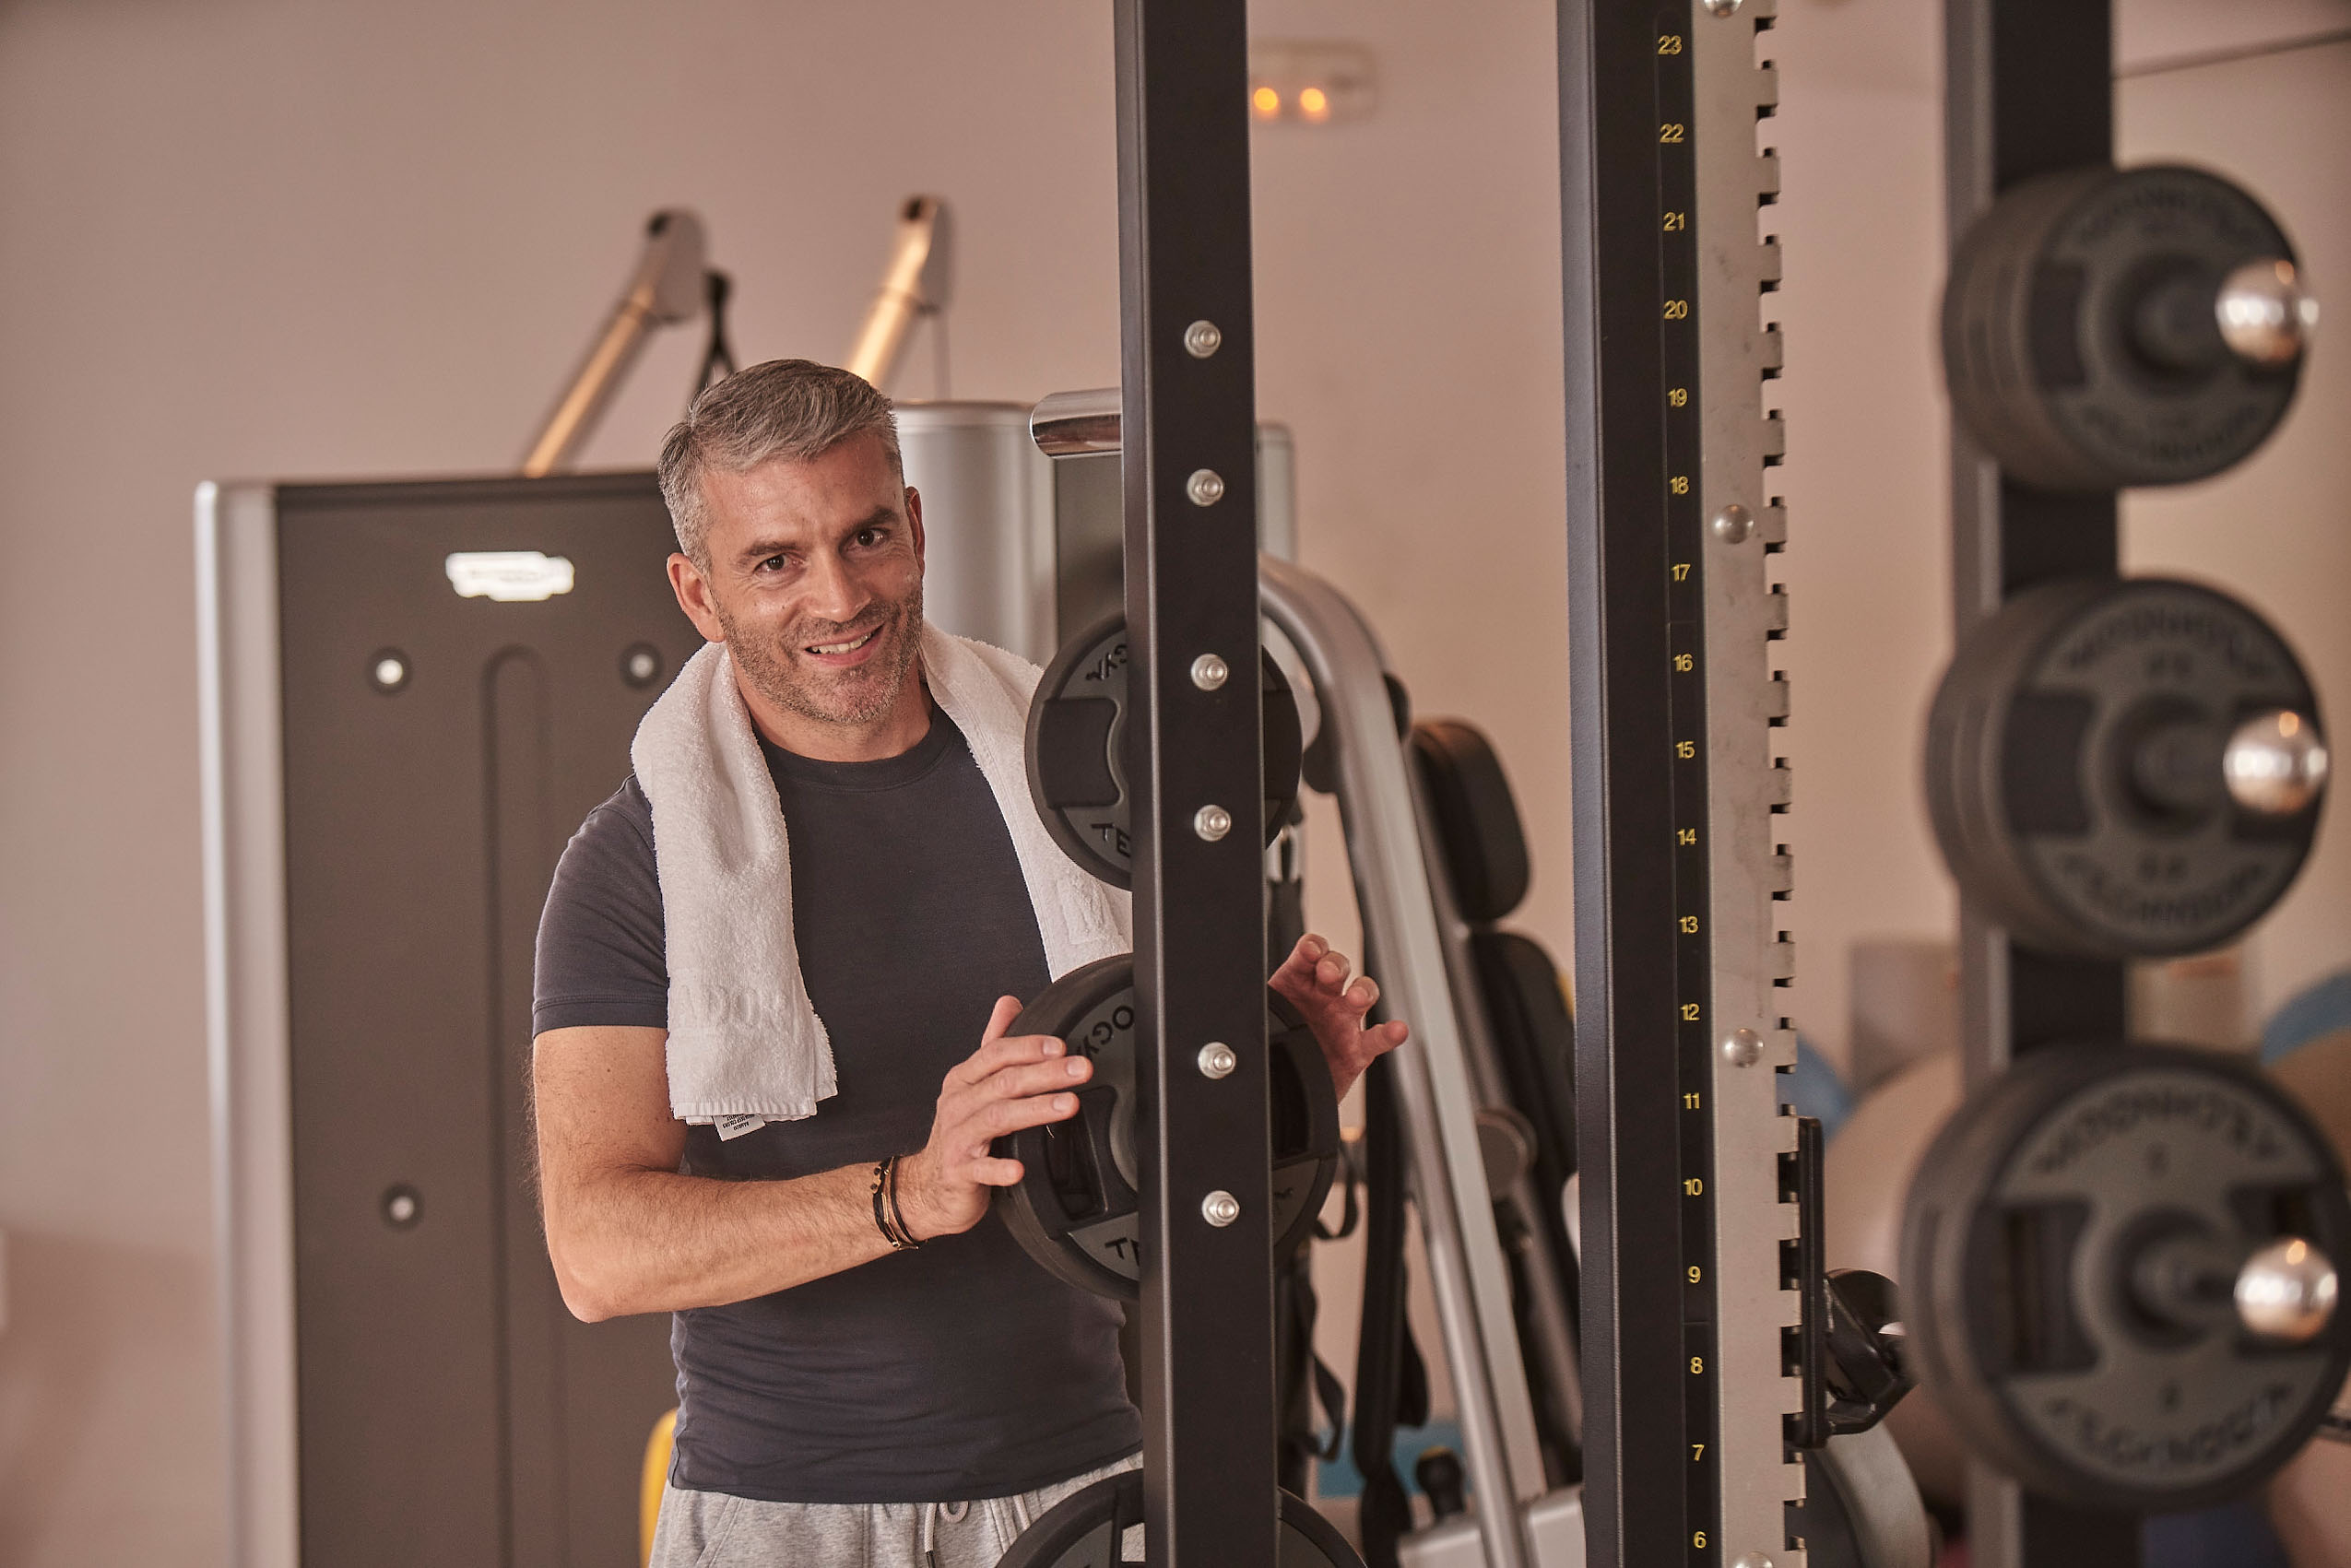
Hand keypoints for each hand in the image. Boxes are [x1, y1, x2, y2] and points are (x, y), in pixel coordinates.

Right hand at [894, 996, 1090, 1240]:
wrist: (928, 1187)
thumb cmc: (958, 1133)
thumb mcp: (972, 1084)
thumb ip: (993, 1044)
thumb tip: (1009, 1003)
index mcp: (964, 1080)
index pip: (996, 1053)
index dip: (1029, 1047)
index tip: (1061, 1046)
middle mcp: (958, 1104)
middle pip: (1004, 1081)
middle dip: (1046, 1073)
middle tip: (1080, 1070)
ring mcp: (957, 1138)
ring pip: (997, 1118)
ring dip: (1036, 1110)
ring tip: (1069, 1105)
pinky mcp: (959, 1173)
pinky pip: (981, 1168)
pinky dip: (1001, 1168)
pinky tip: (1021, 1168)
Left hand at [1270, 933, 1408, 1100]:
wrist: (1285, 1087)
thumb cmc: (1275, 1046)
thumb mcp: (1260, 1020)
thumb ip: (1257, 1010)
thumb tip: (1230, 1011)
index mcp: (1297, 984)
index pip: (1308, 955)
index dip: (1312, 948)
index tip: (1309, 951)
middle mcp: (1323, 996)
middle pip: (1338, 967)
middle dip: (1335, 964)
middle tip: (1328, 973)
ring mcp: (1343, 1020)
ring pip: (1362, 993)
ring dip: (1362, 990)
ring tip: (1355, 998)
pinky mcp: (1358, 1049)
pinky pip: (1377, 1038)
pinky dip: (1390, 1033)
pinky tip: (1396, 1029)